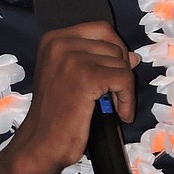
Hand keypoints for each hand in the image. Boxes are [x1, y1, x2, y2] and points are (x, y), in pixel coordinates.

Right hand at [11, 21, 137, 173]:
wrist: (40, 144)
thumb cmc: (55, 115)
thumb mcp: (71, 77)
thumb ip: (97, 61)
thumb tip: (133, 56)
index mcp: (53, 39)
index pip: (101, 29)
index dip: (115, 51)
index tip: (114, 74)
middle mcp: (60, 43)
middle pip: (113, 46)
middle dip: (120, 71)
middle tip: (113, 96)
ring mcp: (72, 59)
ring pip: (122, 63)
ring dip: (124, 89)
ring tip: (113, 107)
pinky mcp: (86, 78)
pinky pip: (124, 80)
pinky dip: (127, 100)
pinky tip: (121, 114)